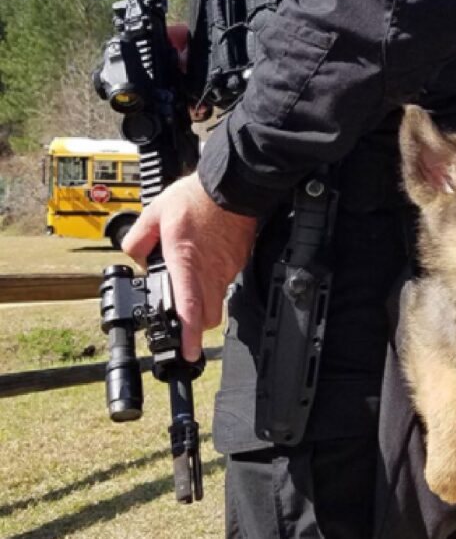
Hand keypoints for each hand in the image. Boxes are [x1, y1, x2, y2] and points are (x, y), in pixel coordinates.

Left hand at [122, 173, 256, 361]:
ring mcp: (226, 269)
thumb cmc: (197, 198)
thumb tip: (135, 257)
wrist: (231, 187)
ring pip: (218, 302)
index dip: (189, 336)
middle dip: (196, 326)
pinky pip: (225, 283)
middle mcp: (209, 272)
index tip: (187, 352)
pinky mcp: (237, 263)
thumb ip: (138, 238)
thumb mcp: (154, 213)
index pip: (189, 309)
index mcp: (186, 262)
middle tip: (184, 324)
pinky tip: (205, 265)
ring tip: (191, 286)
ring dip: (204, 304)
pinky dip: (213, 283)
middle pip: (208, 318)